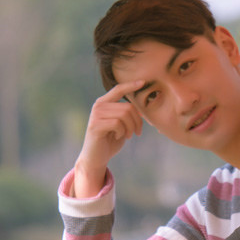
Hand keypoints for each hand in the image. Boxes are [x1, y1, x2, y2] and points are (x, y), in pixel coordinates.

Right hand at [71, 81, 144, 197]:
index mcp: (104, 102)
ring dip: (130, 128)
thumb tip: (143, 110)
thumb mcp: (122, 125)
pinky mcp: (95, 125)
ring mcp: (96, 115)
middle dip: (137, 121)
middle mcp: (99, 106)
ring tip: (127, 135)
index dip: (131, 85)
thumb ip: (128, 115)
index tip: (143, 82)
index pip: (118, 89)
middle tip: (137, 132)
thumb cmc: (110, 140)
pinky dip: (122, 132)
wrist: (96, 157)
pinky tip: (117, 137)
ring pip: (124, 115)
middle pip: (128, 107)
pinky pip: (118, 124)